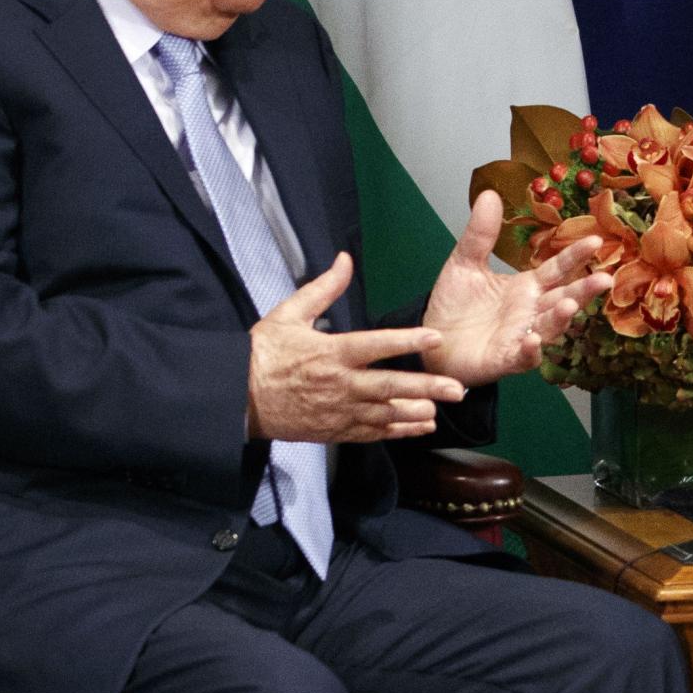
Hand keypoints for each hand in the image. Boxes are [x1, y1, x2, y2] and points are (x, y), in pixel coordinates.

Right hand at [248, 252, 467, 442]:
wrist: (235, 397)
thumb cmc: (262, 354)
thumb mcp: (289, 314)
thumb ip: (323, 288)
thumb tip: (345, 259)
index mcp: (330, 352)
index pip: (376, 345)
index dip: (407, 341)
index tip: (436, 338)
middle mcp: (339, 383)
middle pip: (390, 385)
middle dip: (426, 387)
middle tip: (456, 388)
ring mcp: (338, 410)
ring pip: (384, 413)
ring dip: (415, 412)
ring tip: (442, 410)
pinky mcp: (334, 429)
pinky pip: (371, 433)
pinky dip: (397, 431)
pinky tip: (418, 427)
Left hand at [420, 190, 609, 386]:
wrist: (432, 341)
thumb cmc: (454, 305)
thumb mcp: (464, 263)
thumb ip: (480, 234)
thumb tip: (490, 193)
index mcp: (526, 288)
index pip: (556, 269)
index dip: (575, 256)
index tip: (595, 239)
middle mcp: (530, 312)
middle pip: (563, 299)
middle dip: (583, 291)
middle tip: (604, 279)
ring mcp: (521, 337)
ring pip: (550, 328)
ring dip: (561, 318)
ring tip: (568, 305)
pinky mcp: (505, 360)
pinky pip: (524, 358)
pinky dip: (531, 351)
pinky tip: (534, 340)